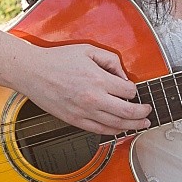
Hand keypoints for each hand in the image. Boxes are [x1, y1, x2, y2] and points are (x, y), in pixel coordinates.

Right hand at [18, 43, 151, 135]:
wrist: (33, 73)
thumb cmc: (56, 60)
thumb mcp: (88, 50)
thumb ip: (110, 60)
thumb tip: (122, 74)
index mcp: (98, 80)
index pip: (128, 91)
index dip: (135, 90)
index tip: (133, 90)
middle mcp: (93, 99)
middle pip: (127, 112)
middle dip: (142, 113)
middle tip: (148, 112)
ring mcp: (84, 112)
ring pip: (115, 125)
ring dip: (132, 126)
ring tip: (141, 124)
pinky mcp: (75, 120)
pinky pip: (99, 130)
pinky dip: (113, 132)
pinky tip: (119, 129)